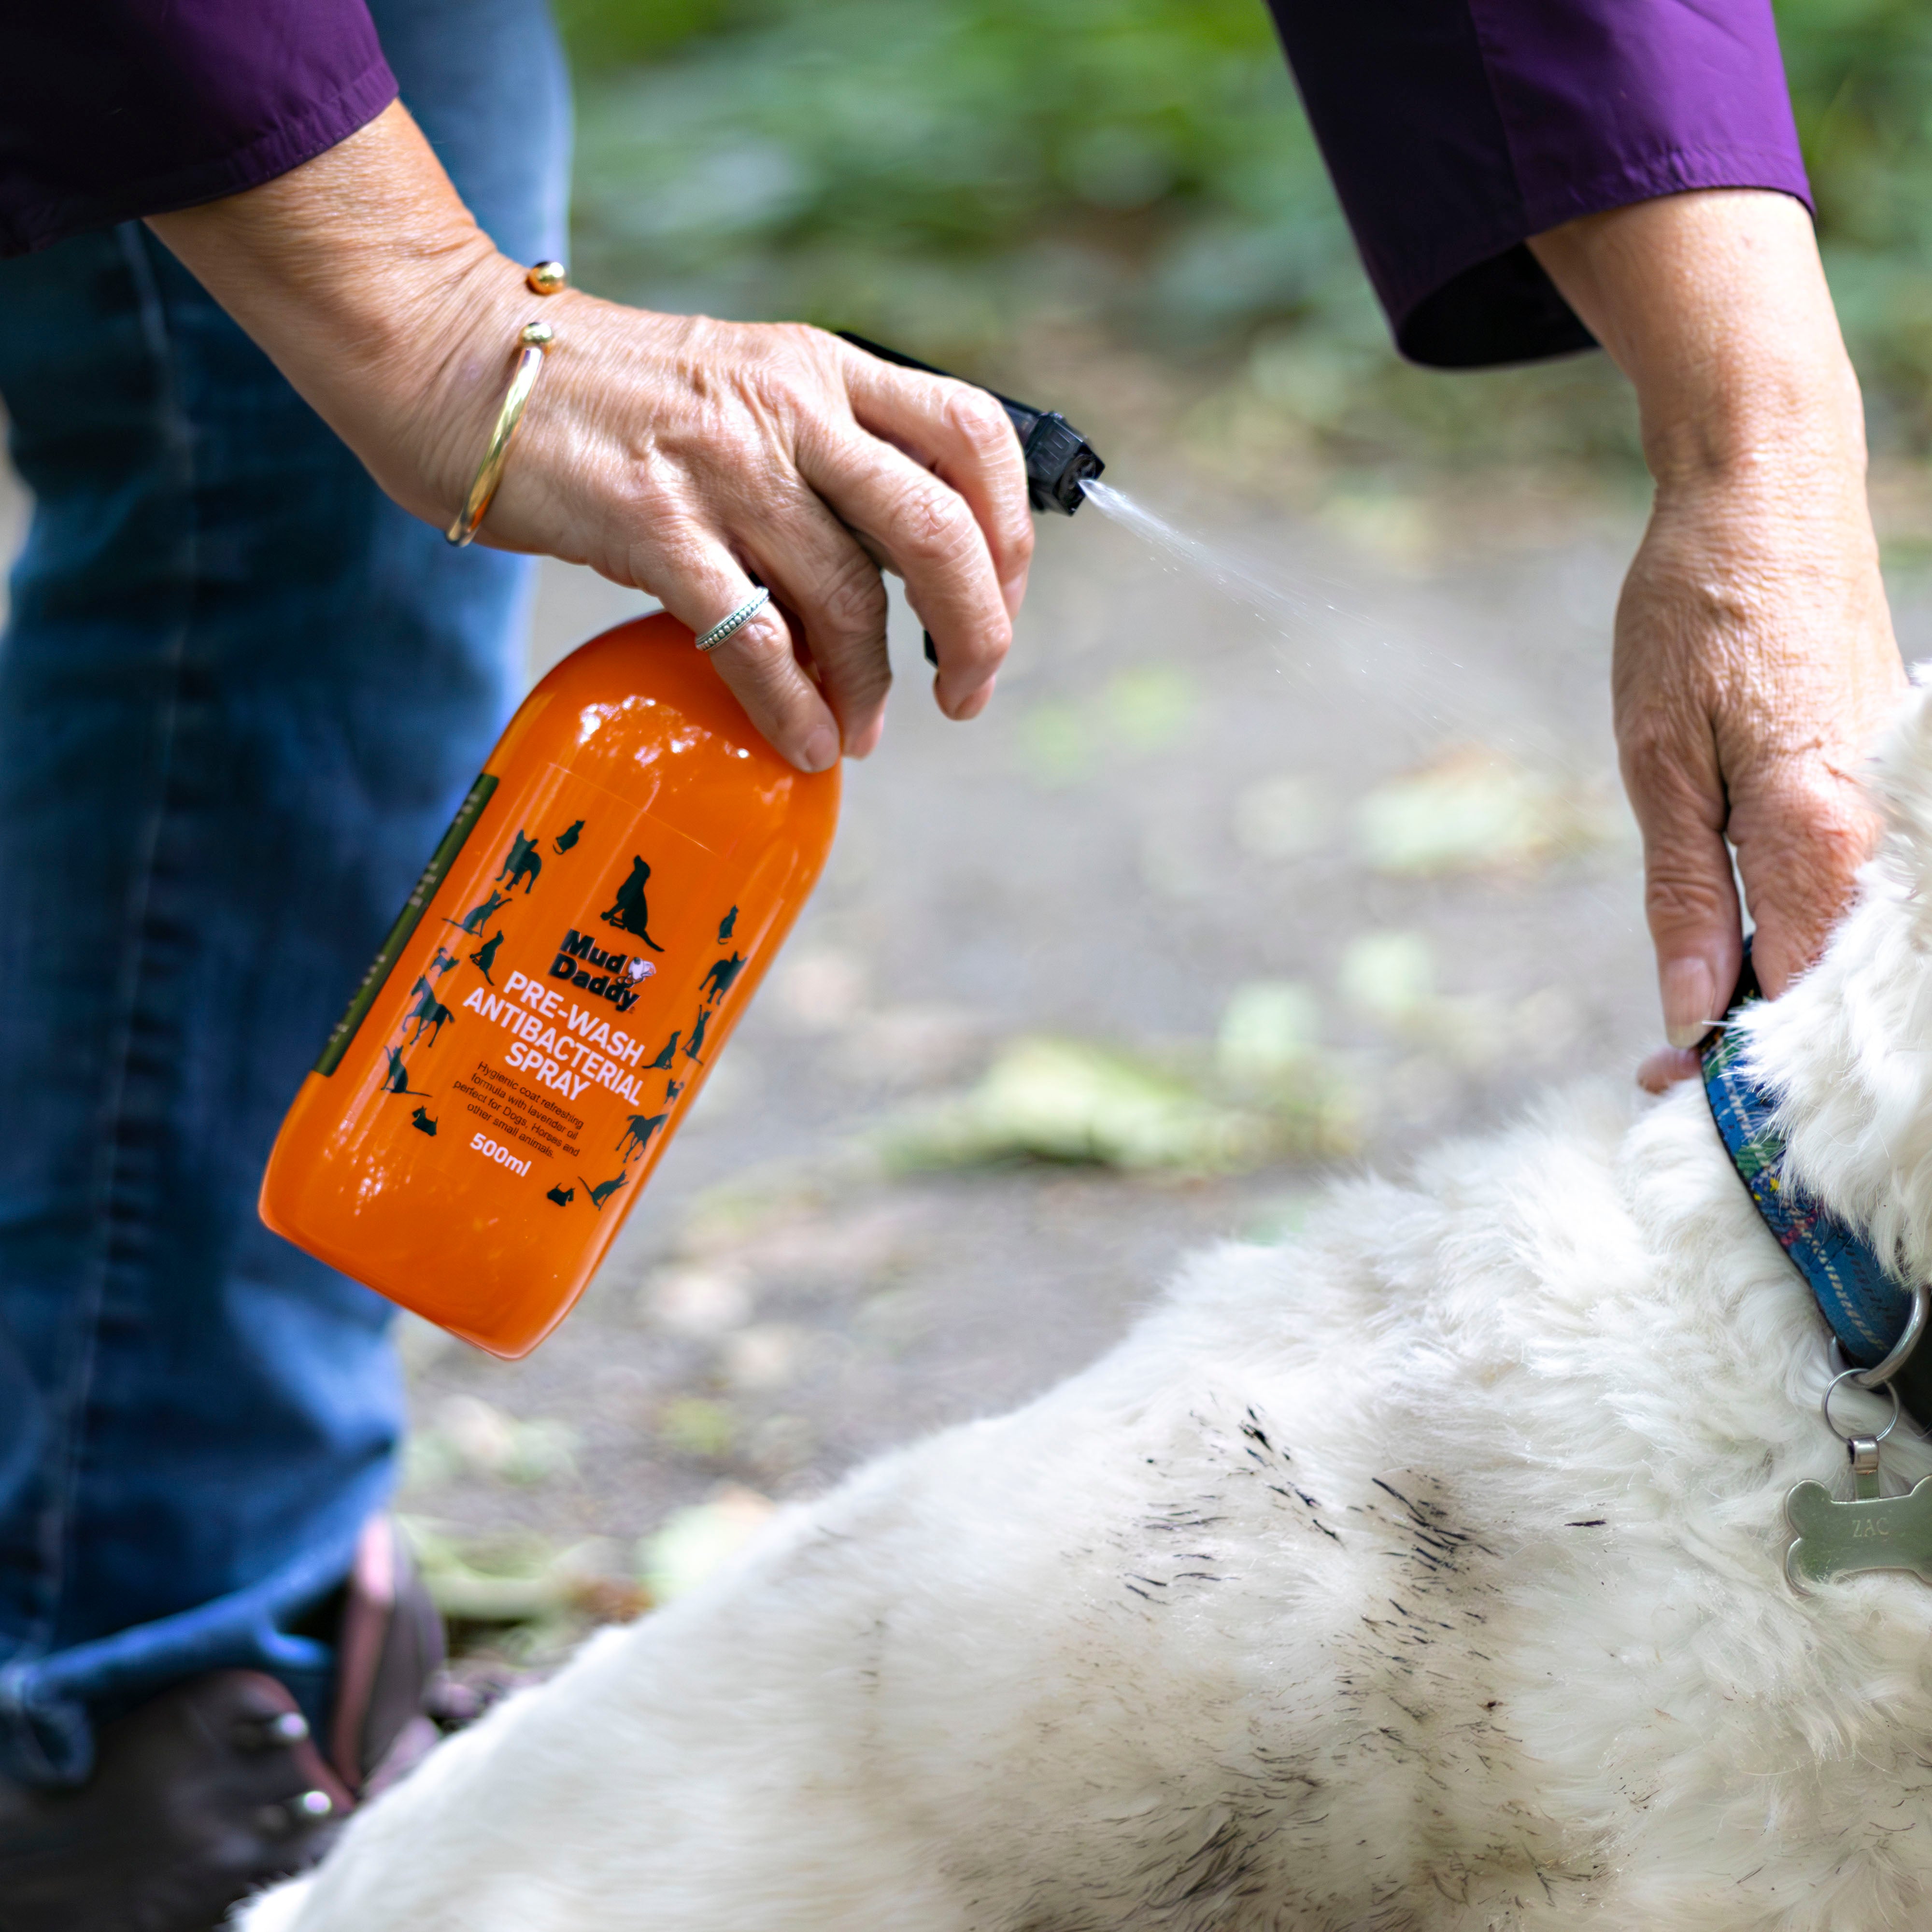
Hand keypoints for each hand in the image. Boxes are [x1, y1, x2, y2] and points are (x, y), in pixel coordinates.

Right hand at [149, 103, 1032, 772]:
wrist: (454, 357)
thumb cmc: (602, 394)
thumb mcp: (739, 386)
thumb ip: (820, 455)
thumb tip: (891, 570)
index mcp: (820, 366)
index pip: (974, 434)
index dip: (1012, 535)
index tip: (998, 604)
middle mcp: (787, 403)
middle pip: (940, 527)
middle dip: (977, 630)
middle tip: (966, 692)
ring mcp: (720, 462)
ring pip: (850, 595)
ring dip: (873, 685)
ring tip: (861, 732)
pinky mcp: (649, 522)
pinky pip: (754, 637)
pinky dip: (793, 705)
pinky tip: (803, 741)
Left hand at [1613, 467, 1901, 1090]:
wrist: (1767, 492)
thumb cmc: (1697, 615)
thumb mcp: (1658, 762)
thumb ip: (1685, 896)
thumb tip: (1691, 1013)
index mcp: (1825, 833)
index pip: (1797, 996)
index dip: (1737, 1064)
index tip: (1666, 1094)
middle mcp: (1886, 832)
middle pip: (1833, 984)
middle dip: (1757, 1045)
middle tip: (1662, 1077)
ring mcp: (1897, 809)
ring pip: (1845, 943)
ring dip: (1775, 996)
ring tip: (1690, 1034)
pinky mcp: (1888, 788)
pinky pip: (1852, 892)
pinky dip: (1799, 937)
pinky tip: (1743, 961)